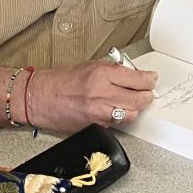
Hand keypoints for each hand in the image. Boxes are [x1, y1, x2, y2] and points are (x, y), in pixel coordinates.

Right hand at [27, 61, 156, 132]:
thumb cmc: (63, 81)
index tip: (151, 79)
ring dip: (135, 108)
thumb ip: (114, 71)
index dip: (149, 80)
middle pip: (140, 100)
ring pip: (131, 115)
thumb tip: (134, 75)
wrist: (41, 97)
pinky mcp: (96, 126)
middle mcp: (102, 94)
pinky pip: (117, 123)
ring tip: (131, 102)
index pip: (138, 79)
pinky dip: (120, 116)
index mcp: (102, 74)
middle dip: (147, 96)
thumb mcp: (91, 66)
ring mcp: (99, 113)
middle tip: (147, 92)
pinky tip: (116, 109)